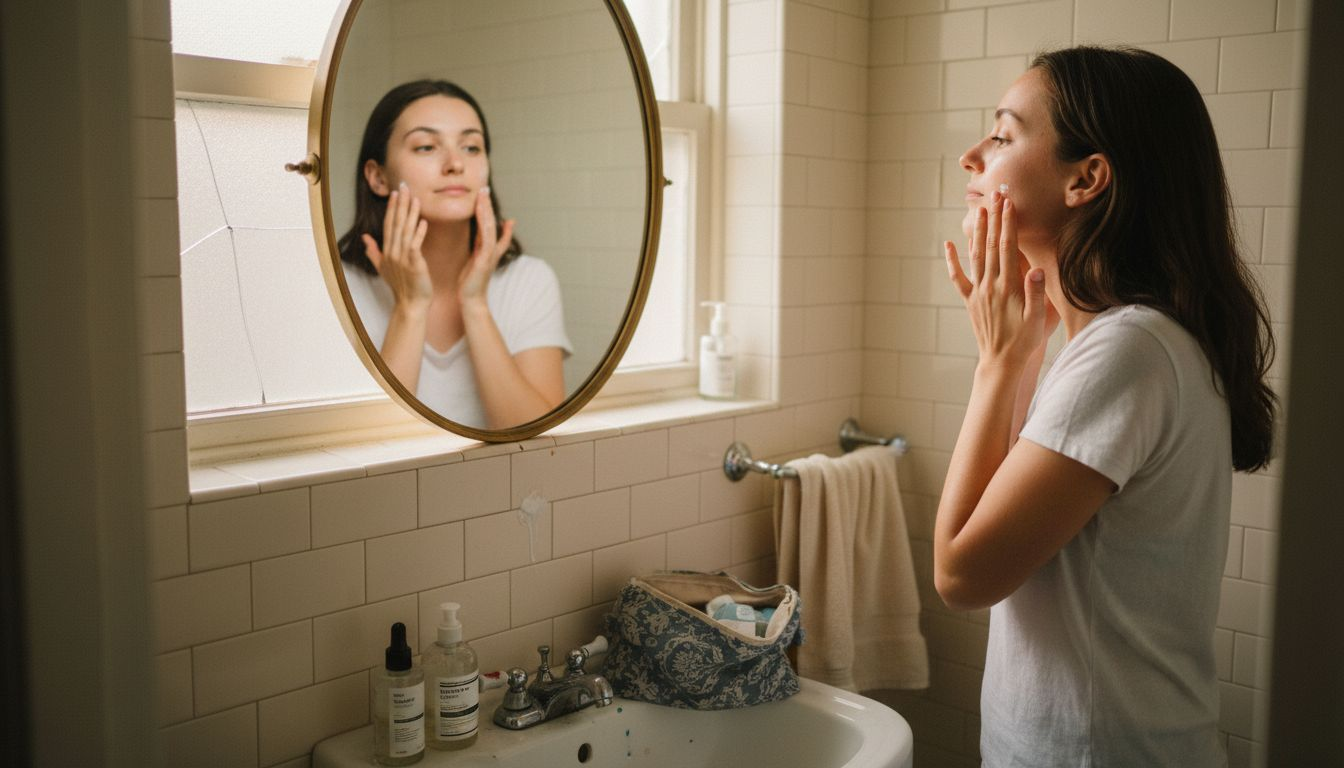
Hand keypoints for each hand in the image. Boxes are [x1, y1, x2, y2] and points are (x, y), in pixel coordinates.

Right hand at [362, 184, 430, 312]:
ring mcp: (401, 258)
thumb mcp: (383, 267)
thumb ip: (373, 251)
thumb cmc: (400, 286)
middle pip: (396, 223)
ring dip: (410, 214)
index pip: (389, 224)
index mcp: (387, 251)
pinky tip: (423, 221)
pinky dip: (419, 233)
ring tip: (416, 198)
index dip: (392, 208)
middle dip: (400, 204)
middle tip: (405, 187)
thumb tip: (364, 238)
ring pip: (405, 231)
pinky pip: (415, 245)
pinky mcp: (413, 264)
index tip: (396, 193)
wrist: (410, 304)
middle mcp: (392, 252)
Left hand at [457, 187, 514, 306]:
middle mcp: (492, 249)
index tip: (485, 195)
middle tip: (483, 188)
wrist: (471, 300)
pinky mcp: (485, 258)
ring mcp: (490, 253)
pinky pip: (486, 236)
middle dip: (488, 205)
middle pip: (491, 222)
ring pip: (489, 226)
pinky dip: (485, 223)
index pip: (490, 226)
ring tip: (483, 195)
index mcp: (487, 249)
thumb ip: (478, 247)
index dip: (488, 211)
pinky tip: (483, 213)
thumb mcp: (474, 261)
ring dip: (486, 209)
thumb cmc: (470, 284)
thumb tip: (480, 237)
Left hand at [944, 191, 1049, 373]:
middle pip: (990, 246)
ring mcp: (978, 292)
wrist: (1001, 362)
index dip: (1008, 224)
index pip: (1007, 248)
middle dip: (994, 219)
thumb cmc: (1024, 341)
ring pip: (975, 256)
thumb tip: (1034, 268)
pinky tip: (949, 243)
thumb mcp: (1037, 320)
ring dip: (977, 232)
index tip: (1008, 203)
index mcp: (1008, 287)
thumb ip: (1035, 293)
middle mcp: (989, 286)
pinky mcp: (970, 301)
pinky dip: (953, 260)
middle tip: (995, 197)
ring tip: (980, 211)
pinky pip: (959, 277)